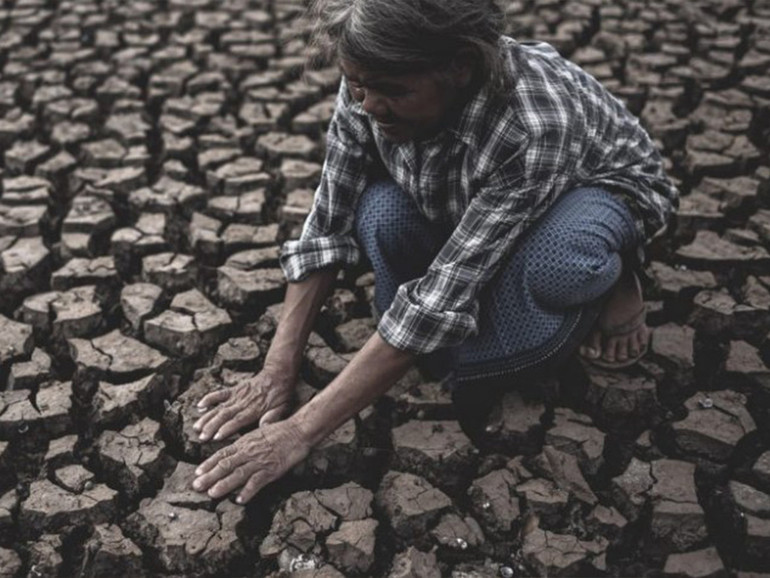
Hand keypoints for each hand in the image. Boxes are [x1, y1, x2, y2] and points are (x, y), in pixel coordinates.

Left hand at [191, 419, 309, 502]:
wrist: (298, 431)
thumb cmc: (281, 430)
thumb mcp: (260, 432)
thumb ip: (248, 441)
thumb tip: (238, 446)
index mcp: (245, 442)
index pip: (222, 454)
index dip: (209, 463)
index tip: (197, 472)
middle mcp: (249, 452)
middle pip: (225, 465)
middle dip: (210, 476)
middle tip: (196, 486)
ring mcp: (260, 461)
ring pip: (238, 474)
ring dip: (224, 484)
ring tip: (212, 493)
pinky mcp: (271, 470)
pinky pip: (257, 482)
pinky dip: (248, 491)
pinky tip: (240, 500)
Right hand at [193, 368, 294, 441]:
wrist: (278, 374)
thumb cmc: (281, 395)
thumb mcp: (282, 407)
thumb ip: (273, 418)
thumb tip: (264, 428)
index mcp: (255, 408)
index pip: (238, 420)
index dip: (226, 429)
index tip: (216, 437)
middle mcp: (244, 401)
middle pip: (225, 415)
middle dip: (212, 426)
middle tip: (201, 437)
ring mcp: (238, 395)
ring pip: (220, 407)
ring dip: (207, 417)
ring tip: (196, 428)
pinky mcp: (234, 389)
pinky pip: (220, 393)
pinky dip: (209, 398)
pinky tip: (199, 406)